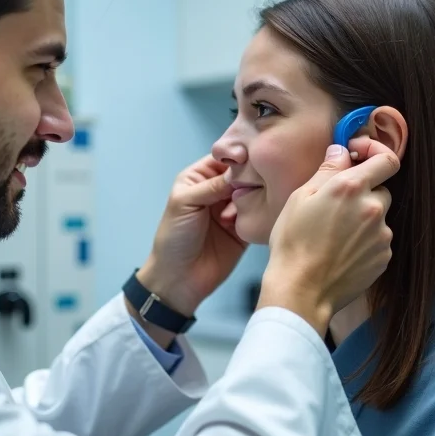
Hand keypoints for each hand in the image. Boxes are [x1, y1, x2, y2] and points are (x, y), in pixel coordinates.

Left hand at [137, 155, 246, 317]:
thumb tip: (240, 171)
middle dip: (250, 178)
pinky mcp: (244, 228)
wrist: (179, 279)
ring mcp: (232, 210)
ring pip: (253, 193)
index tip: (254, 157)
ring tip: (246, 207)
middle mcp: (216, 191)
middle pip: (242, 175)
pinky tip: (258, 215)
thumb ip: (212, 185)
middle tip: (255, 183)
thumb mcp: (186, 203)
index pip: (224, 159)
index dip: (238, 157)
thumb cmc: (173, 238)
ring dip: (254, 197)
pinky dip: (261, 213)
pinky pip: (259, 215)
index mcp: (199, 179)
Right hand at [259, 138, 399, 334]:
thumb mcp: (300, 198)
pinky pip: (378, 240)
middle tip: (336, 206)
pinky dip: (364, 241)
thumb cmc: (293, 243)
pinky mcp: (384, 257)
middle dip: (363, 193)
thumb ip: (327, 170)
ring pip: (378, 217)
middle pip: (381, 190)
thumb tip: (342, 151)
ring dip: (363, 219)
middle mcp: (373, 209)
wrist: (301, 291)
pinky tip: (342, 251)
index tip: (361, 157)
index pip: (386, 159)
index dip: (376, 153)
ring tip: (335, 235)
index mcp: (352, 188)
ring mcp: (382, 235)